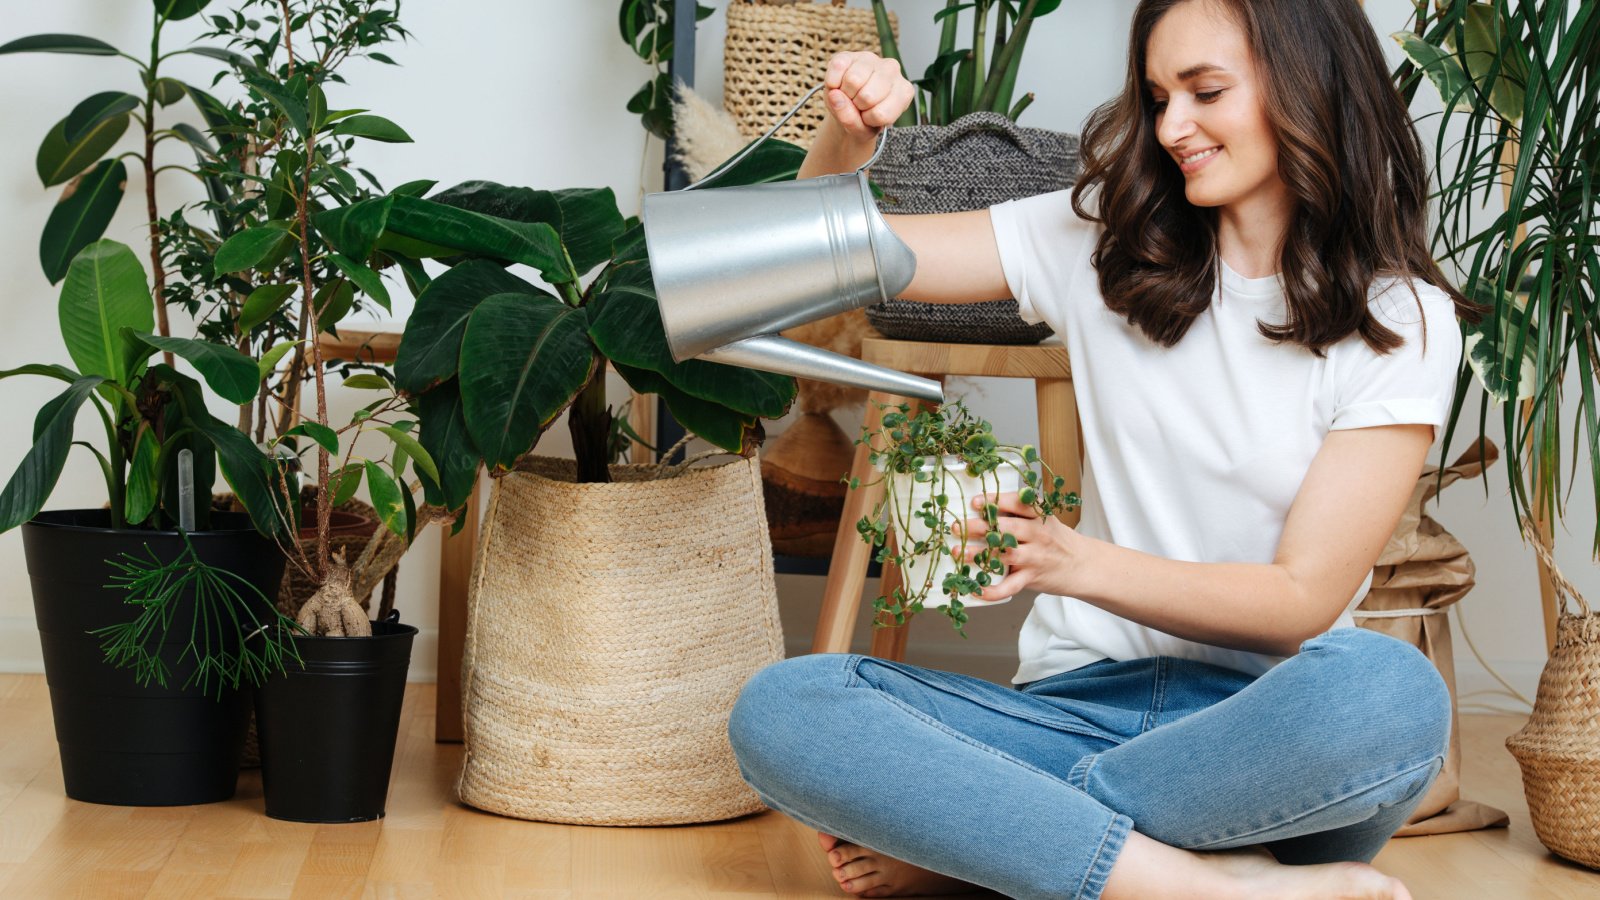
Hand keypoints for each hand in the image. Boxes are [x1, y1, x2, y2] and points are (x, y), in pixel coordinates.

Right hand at [823, 51, 915, 140]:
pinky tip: (839, 85)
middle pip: (867, 96)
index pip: (881, 114)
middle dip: (856, 106)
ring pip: (853, 80)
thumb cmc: (862, 118)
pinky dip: (832, 82)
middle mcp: (892, 70)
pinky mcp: (849, 54)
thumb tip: (835, 95)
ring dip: (844, 94)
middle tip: (858, 105)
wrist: (849, 108)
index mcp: (904, 92)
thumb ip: (850, 120)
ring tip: (850, 95)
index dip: (868, 120)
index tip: (869, 116)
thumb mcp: (861, 130)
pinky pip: (838, 67)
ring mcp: (871, 58)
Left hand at [960, 492, 1084, 600]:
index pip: (1019, 504)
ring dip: (979, 554)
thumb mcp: (1044, 520)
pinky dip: (993, 590)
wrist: (1082, 565)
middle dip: (980, 527)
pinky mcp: (1032, 578)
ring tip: (959, 552)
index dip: (996, 501)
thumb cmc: (1056, 540)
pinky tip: (977, 589)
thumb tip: (982, 508)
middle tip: (958, 527)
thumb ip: (1019, 514)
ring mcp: (1035, 558)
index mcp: (1039, 517)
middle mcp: (1038, 535)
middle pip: (1007, 529)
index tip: (976, 502)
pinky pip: (1011, 586)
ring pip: (1005, 555)